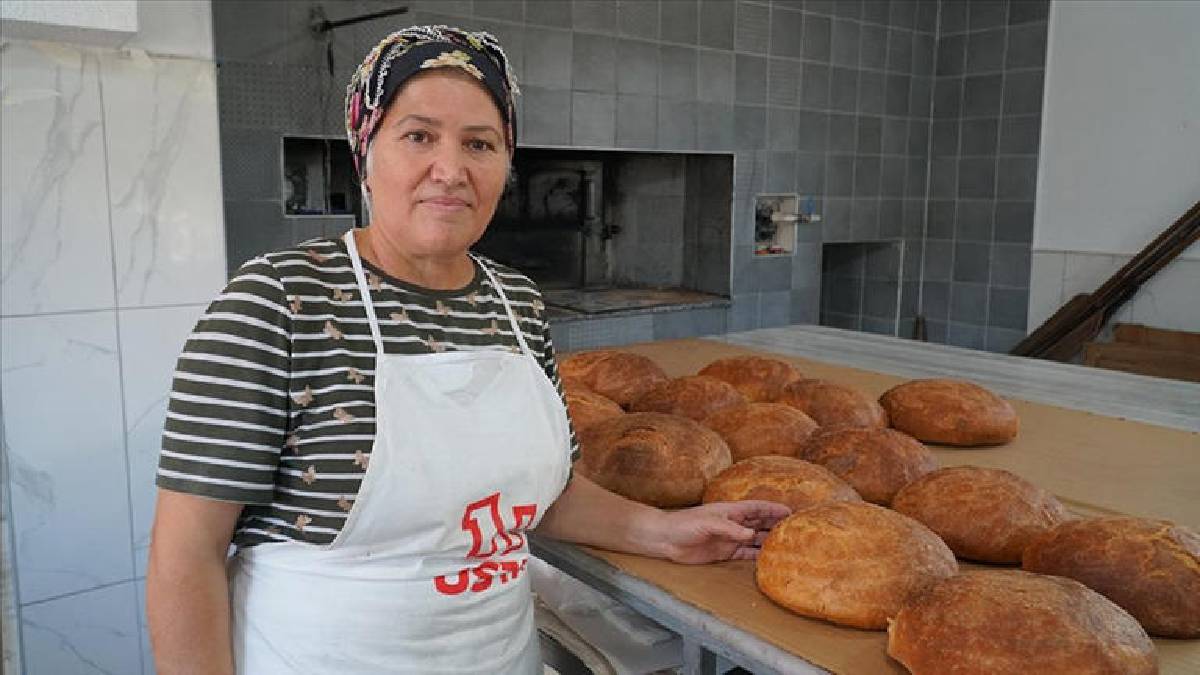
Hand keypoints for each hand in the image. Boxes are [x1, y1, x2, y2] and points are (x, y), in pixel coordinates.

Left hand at [655, 500, 791, 564]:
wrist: (666, 539)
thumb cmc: (684, 524)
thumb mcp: (708, 523)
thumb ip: (729, 529)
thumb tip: (751, 535)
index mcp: (731, 511)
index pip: (757, 508)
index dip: (773, 509)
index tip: (790, 511)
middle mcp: (733, 524)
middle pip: (760, 524)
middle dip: (776, 525)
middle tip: (796, 530)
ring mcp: (730, 539)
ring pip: (755, 539)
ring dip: (769, 541)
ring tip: (787, 546)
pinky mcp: (724, 553)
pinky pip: (745, 554)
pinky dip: (757, 556)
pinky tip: (769, 559)